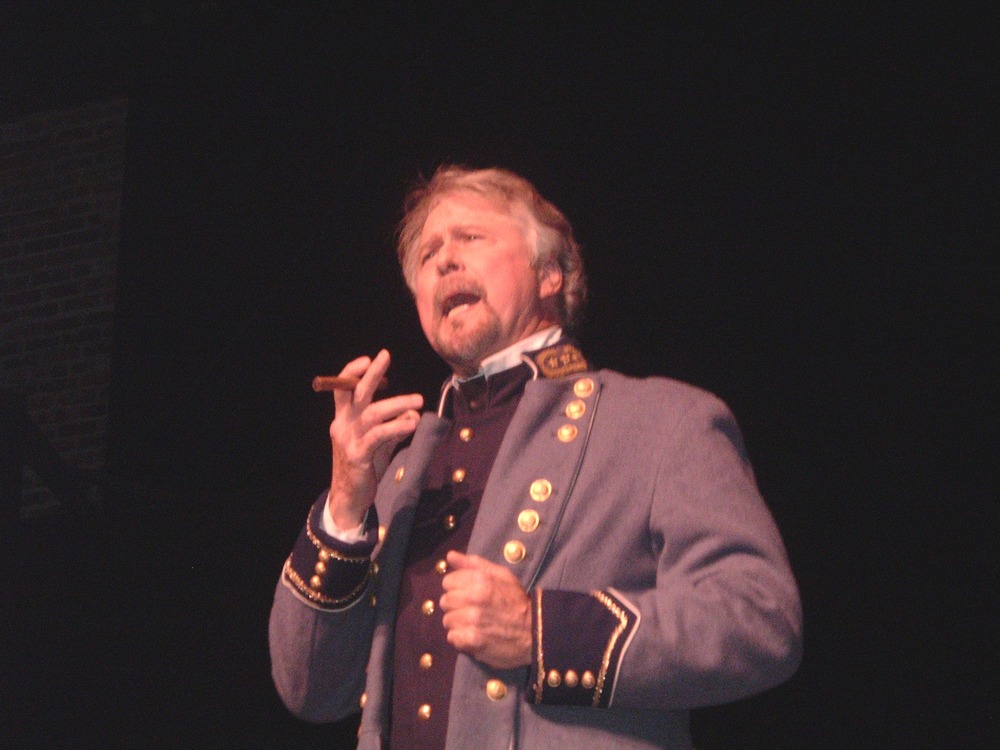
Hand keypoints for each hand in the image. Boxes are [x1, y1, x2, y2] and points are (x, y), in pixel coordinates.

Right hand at [328, 349, 422, 527]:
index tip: (370, 358)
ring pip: (372, 413)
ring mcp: (349, 441)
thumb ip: (390, 426)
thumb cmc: (363, 466)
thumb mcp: (376, 442)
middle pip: (356, 393)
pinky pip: (379, 435)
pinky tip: (412, 423)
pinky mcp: (358, 456)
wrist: (349, 498)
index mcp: (342, 419)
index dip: (352, 371)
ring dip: (397, 403)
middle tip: (385, 355)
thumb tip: (411, 415)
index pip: (342, 389)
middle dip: (372, 373)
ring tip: (418, 400)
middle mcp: (342, 426)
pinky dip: (397, 426)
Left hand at [439, 551, 531, 669]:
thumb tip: (450, 556)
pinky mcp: (471, 641)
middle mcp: (473, 599)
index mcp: (480, 580)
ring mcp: (471, 621)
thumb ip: (474, 564)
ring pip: (447, 620)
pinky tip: (473, 635)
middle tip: (471, 610)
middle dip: (456, 606)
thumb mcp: (502, 575)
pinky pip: (452, 637)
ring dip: (458, 623)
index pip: (447, 582)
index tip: (467, 593)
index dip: (457, 588)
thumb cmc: (517, 602)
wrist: (534, 632)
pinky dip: (461, 638)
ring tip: (474, 623)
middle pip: (445, 601)